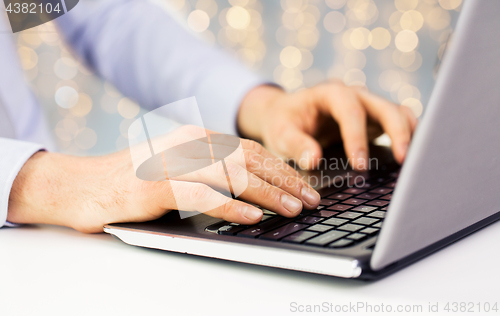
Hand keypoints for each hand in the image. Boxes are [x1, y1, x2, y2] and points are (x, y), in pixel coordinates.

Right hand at [8, 126, 319, 232]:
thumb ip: (211, 170)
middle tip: (310, 201)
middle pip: (249, 161)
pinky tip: (251, 217)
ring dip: (267, 194)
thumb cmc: (136, 181)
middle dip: (284, 181)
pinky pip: (201, 194)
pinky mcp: (156, 184)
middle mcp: (188, 143)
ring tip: (292, 210)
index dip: (282, 169)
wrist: (84, 185)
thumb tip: (254, 189)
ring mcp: (173, 162)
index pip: (251, 151)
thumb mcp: (180, 167)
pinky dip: (229, 207)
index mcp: (197, 137)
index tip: (305, 187)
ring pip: (231, 175)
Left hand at [238, 81, 417, 169]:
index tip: (359, 164)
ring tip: (417, 159)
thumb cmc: (283, 122)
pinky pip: (399, 124)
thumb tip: (313, 160)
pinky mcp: (374, 120)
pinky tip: (414, 157)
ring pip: (398, 113)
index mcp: (330, 93)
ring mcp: (367, 107)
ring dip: (410, 134)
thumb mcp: (281, 133)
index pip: (350, 111)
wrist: (285, 115)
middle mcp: (354, 96)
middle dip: (397, 132)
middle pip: (385, 107)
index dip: (357, 137)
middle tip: (404, 160)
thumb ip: (295, 144)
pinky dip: (409, 137)